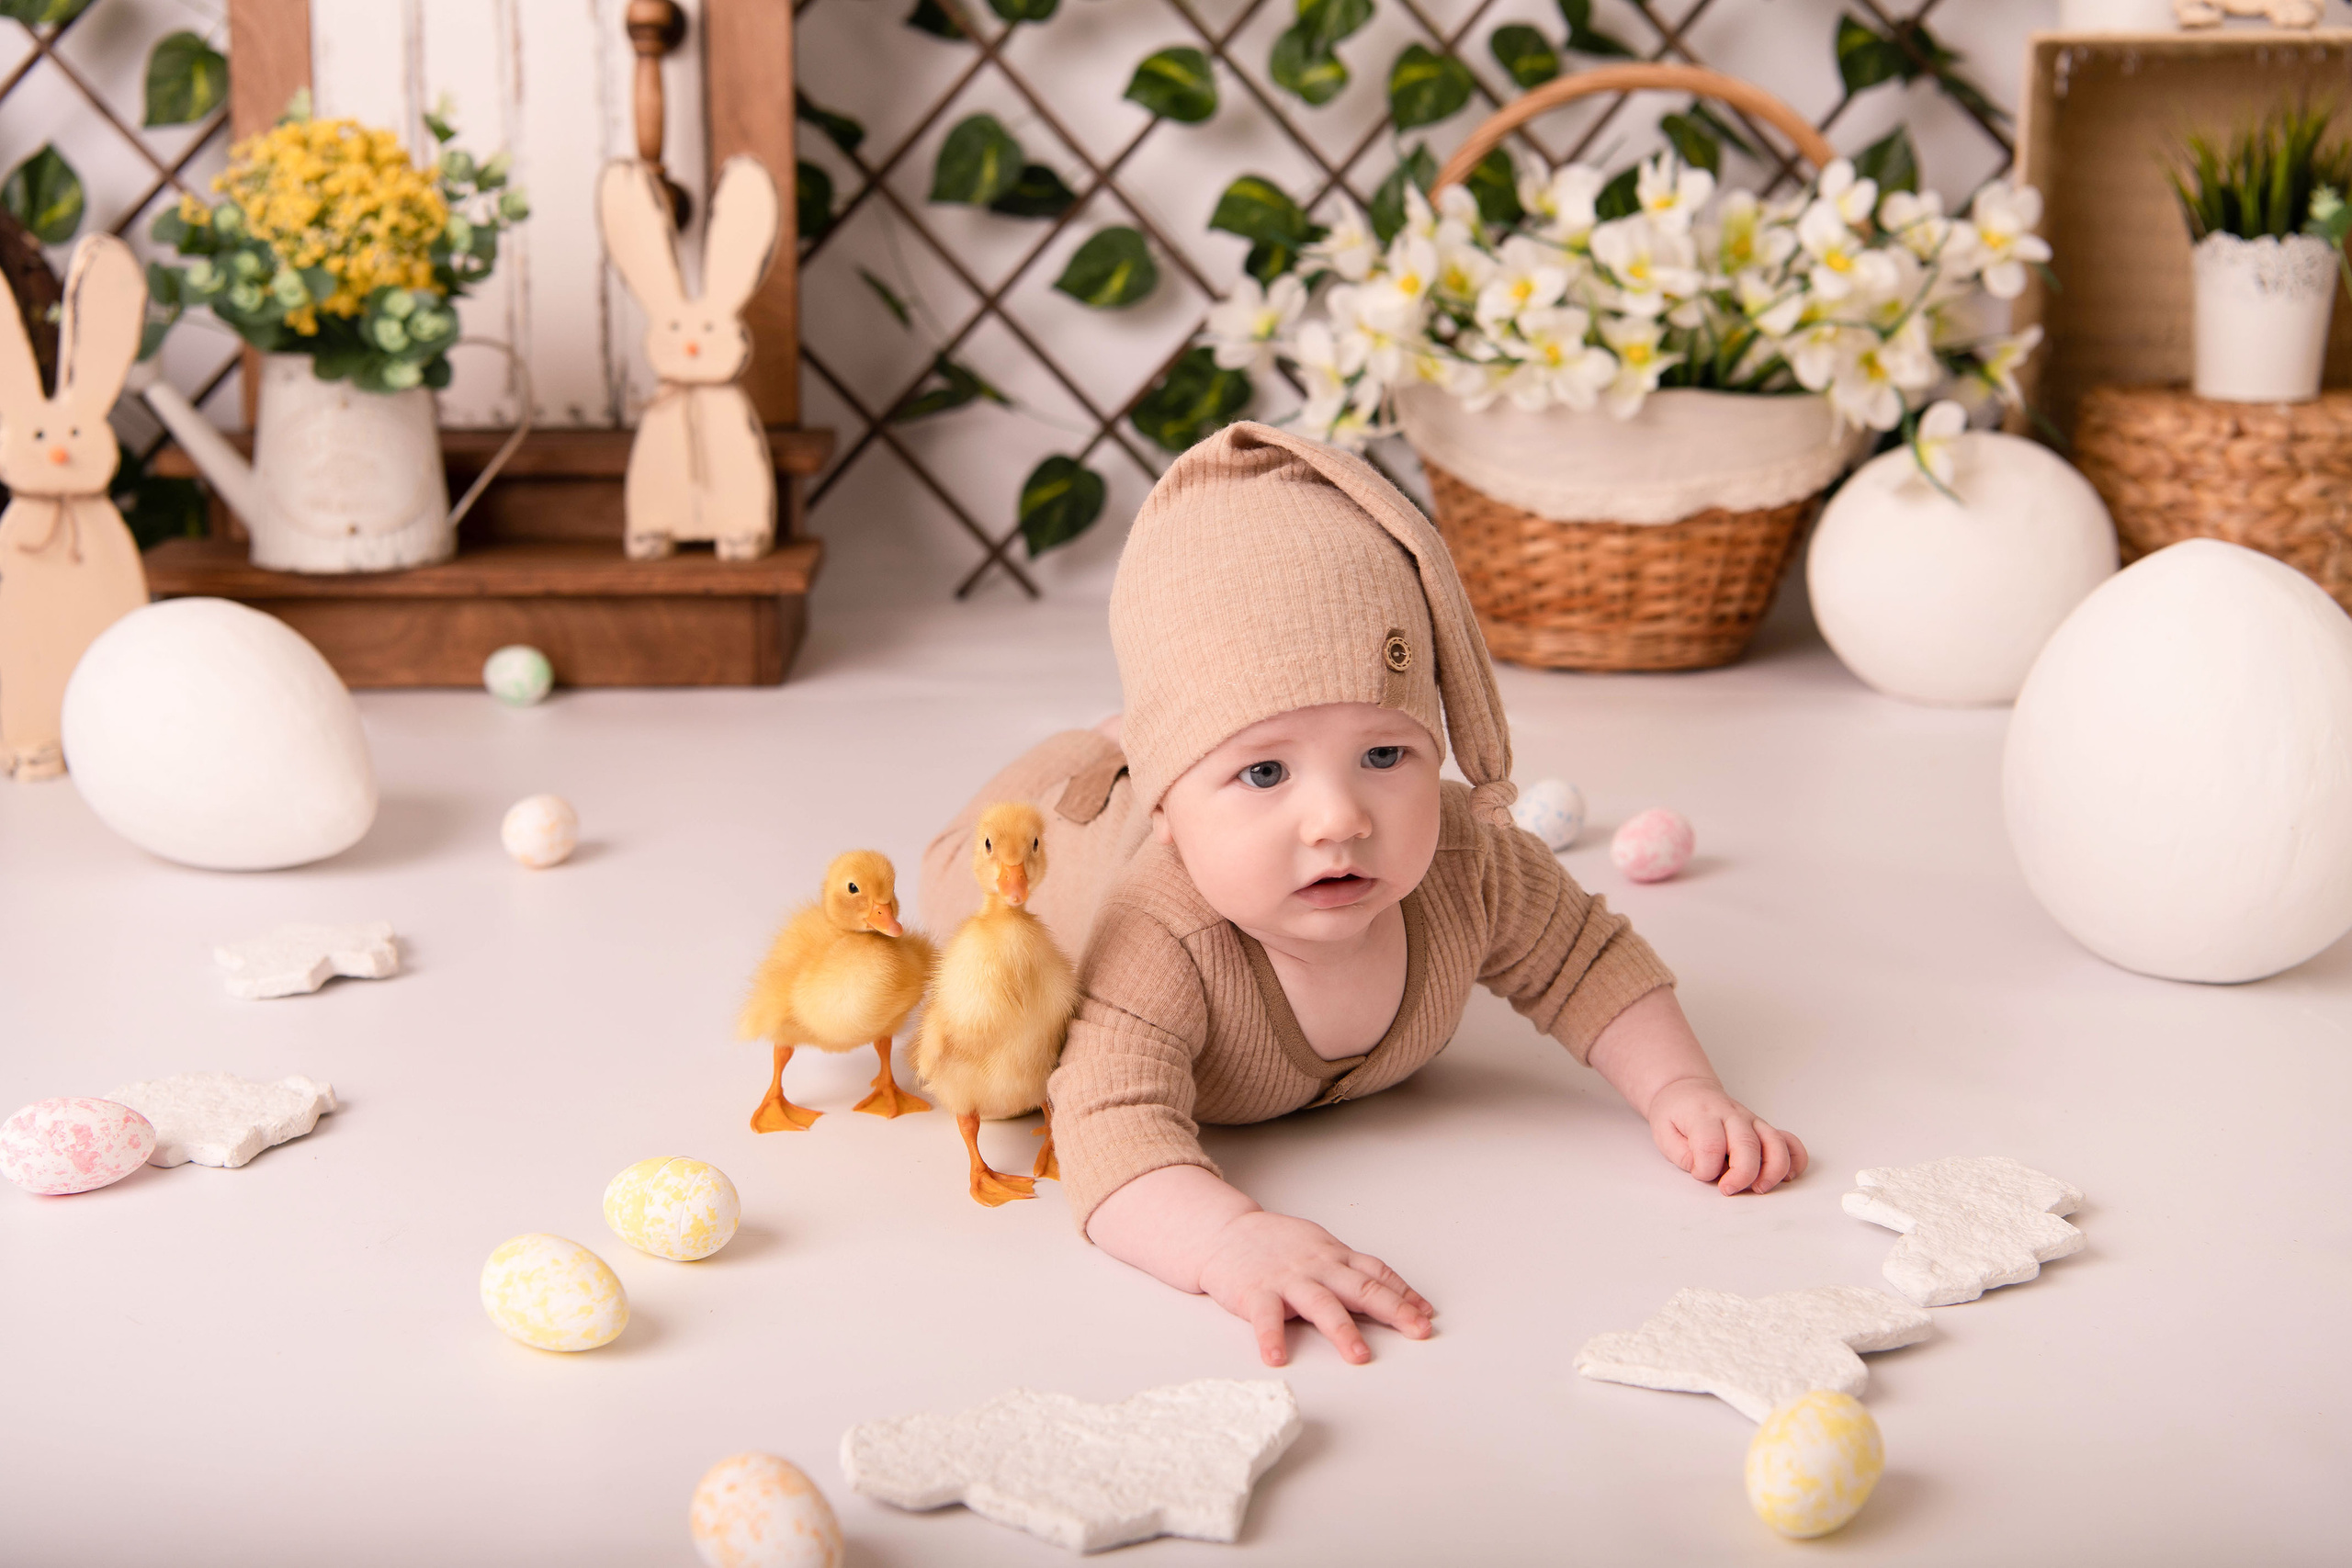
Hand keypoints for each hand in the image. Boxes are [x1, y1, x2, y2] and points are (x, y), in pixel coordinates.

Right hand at [1194, 1210, 1433, 1366]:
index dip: (1404, 1293)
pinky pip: (1265, 1317)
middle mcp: (1317, 1266)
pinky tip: (1277, 1357)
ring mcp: (1287, 1279)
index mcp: (1334, 1256)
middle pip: (1361, 1288)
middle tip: (1418, 1331)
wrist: (1222, 1232)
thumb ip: (1351, 1271)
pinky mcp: (1255, 1292)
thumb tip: (1395, 1294)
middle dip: (1394, 1310)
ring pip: (1320, 1304)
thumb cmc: (1275, 1245)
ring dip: (1341, 1330)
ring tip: (1358, 1355)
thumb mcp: (1319, 1248)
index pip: (1377, 1273)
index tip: (1426, 1314)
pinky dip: (1271, 1337)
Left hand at [1646, 1075, 1807, 1193]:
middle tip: (1728, 1190)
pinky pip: (1789, 1141)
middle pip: (1748, 1145)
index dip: (1705, 1168)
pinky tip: (1787, 1176)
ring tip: (1759, 1188)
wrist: (1688, 1090)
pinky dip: (1795, 1159)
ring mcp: (1752, 1121)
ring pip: (1775, 1143)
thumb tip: (1705, 1170)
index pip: (1710, 1145)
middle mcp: (1732, 1116)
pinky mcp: (1763, 1128)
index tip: (1699, 1174)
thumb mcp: (1663, 1132)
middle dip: (1742, 1174)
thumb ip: (1681, 1154)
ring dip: (1773, 1170)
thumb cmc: (1676, 1113)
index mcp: (1703, 1115)